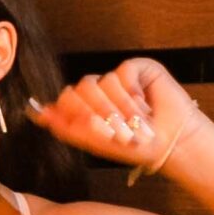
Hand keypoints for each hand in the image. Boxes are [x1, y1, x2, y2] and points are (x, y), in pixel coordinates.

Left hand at [23, 57, 201, 167]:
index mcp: (87, 107)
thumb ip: (68, 129)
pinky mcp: (137, 69)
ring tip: (137, 121)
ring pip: (103, 82)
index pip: (66, 99)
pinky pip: (122, 73)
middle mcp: (100, 91)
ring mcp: (117, 78)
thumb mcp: (99, 143)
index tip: (91, 127)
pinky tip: (145, 103)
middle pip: (81, 89)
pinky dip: (133, 94)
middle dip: (102, 114)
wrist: (174, 143)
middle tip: (120, 130)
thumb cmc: (140, 146)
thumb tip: (39, 115)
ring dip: (121, 109)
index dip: (75, 113)